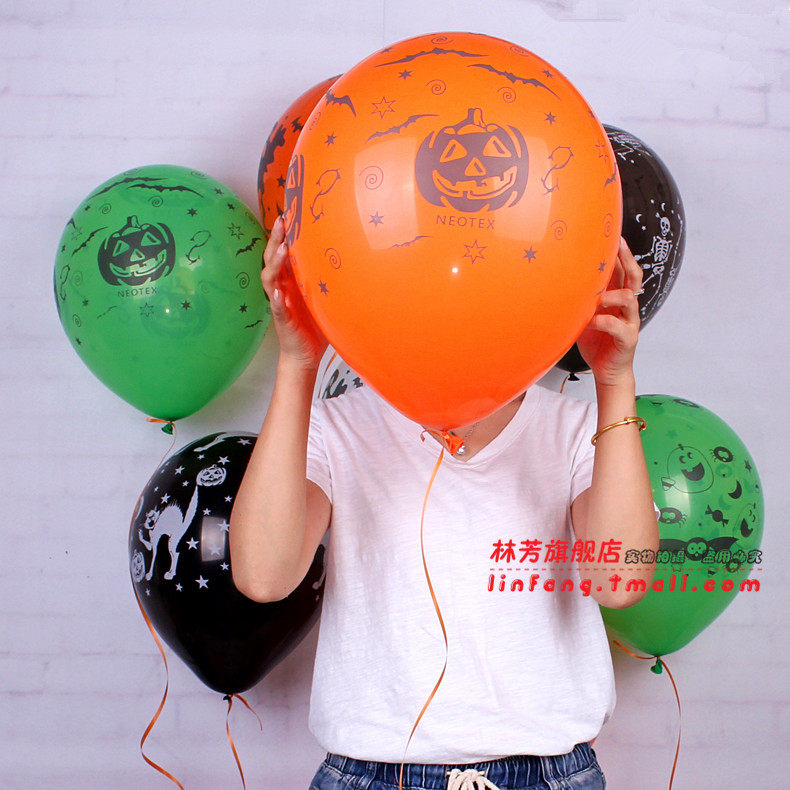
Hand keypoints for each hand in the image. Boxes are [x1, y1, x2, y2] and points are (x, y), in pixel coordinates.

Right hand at [261, 216, 327, 370]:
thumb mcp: (325, 297)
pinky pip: (276, 307)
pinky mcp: (281, 319)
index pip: (284, 253)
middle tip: (282, 221)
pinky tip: (279, 293)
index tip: (290, 215)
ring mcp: (279, 303)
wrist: (305, 355)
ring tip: (281, 249)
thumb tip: (351, 260)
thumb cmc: (315, 326)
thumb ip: (329, 280)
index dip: (285, 235)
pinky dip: (277, 299)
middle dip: (275, 240)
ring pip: (269, 278)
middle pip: (272, 259)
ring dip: (274, 263)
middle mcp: (282, 288)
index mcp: (291, 281)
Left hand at [575, 237, 641, 386]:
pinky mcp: (628, 338)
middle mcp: (627, 307)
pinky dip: (603, 321)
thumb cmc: (596, 342)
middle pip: (633, 276)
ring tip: (595, 297)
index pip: (623, 270)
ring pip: (629, 298)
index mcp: (617, 298)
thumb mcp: (584, 315)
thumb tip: (557, 281)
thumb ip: (579, 299)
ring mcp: (630, 321)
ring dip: (611, 294)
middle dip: (626, 259)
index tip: (613, 235)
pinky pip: (618, 325)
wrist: (607, 371)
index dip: (620, 253)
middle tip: (619, 245)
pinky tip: (590, 322)